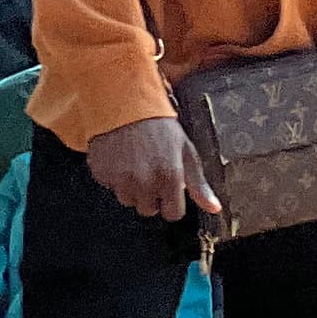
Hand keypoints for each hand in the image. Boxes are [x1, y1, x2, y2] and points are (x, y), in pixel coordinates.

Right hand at [89, 114, 219, 225]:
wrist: (125, 103)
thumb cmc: (158, 124)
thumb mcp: (187, 151)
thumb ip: (199, 184)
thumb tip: (214, 207)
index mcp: (169, 178)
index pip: (173, 214)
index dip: (172, 203)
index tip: (169, 190)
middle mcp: (144, 182)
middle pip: (149, 209)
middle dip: (151, 195)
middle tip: (151, 170)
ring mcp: (120, 180)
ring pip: (128, 200)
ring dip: (132, 187)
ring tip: (136, 162)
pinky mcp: (102, 174)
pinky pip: (110, 186)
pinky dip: (114, 177)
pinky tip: (121, 158)